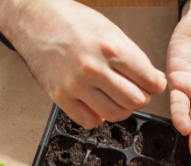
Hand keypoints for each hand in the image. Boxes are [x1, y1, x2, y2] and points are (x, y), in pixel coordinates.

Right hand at [0, 0, 166, 127]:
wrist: (35, 19)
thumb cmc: (72, 22)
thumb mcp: (110, 30)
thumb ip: (134, 57)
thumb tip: (155, 79)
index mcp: (110, 48)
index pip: (149, 81)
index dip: (155, 85)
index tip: (153, 85)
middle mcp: (93, 68)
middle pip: (135, 101)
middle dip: (141, 97)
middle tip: (136, 91)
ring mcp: (75, 85)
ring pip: (115, 114)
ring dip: (122, 109)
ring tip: (117, 98)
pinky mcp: (60, 96)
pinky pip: (89, 121)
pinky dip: (98, 117)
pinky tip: (97, 104)